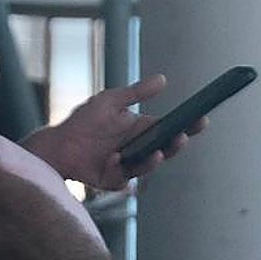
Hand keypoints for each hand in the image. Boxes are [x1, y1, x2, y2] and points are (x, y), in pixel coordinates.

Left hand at [21, 74, 204, 190]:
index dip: (188, 125)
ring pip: (149, 166)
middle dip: (177, 144)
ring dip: (155, 160)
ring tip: (160, 152)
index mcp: (142, 129)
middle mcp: (139, 149)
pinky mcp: (114, 180)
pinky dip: (119, 167)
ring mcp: (128, 166)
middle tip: (183, 136)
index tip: (202, 119)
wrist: (58, 145)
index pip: (171, 128)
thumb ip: (137, 92)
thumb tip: (163, 79)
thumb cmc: (84, 121)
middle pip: (166, 149)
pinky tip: (112, 157)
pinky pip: (123, 177)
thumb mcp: (111, 100)